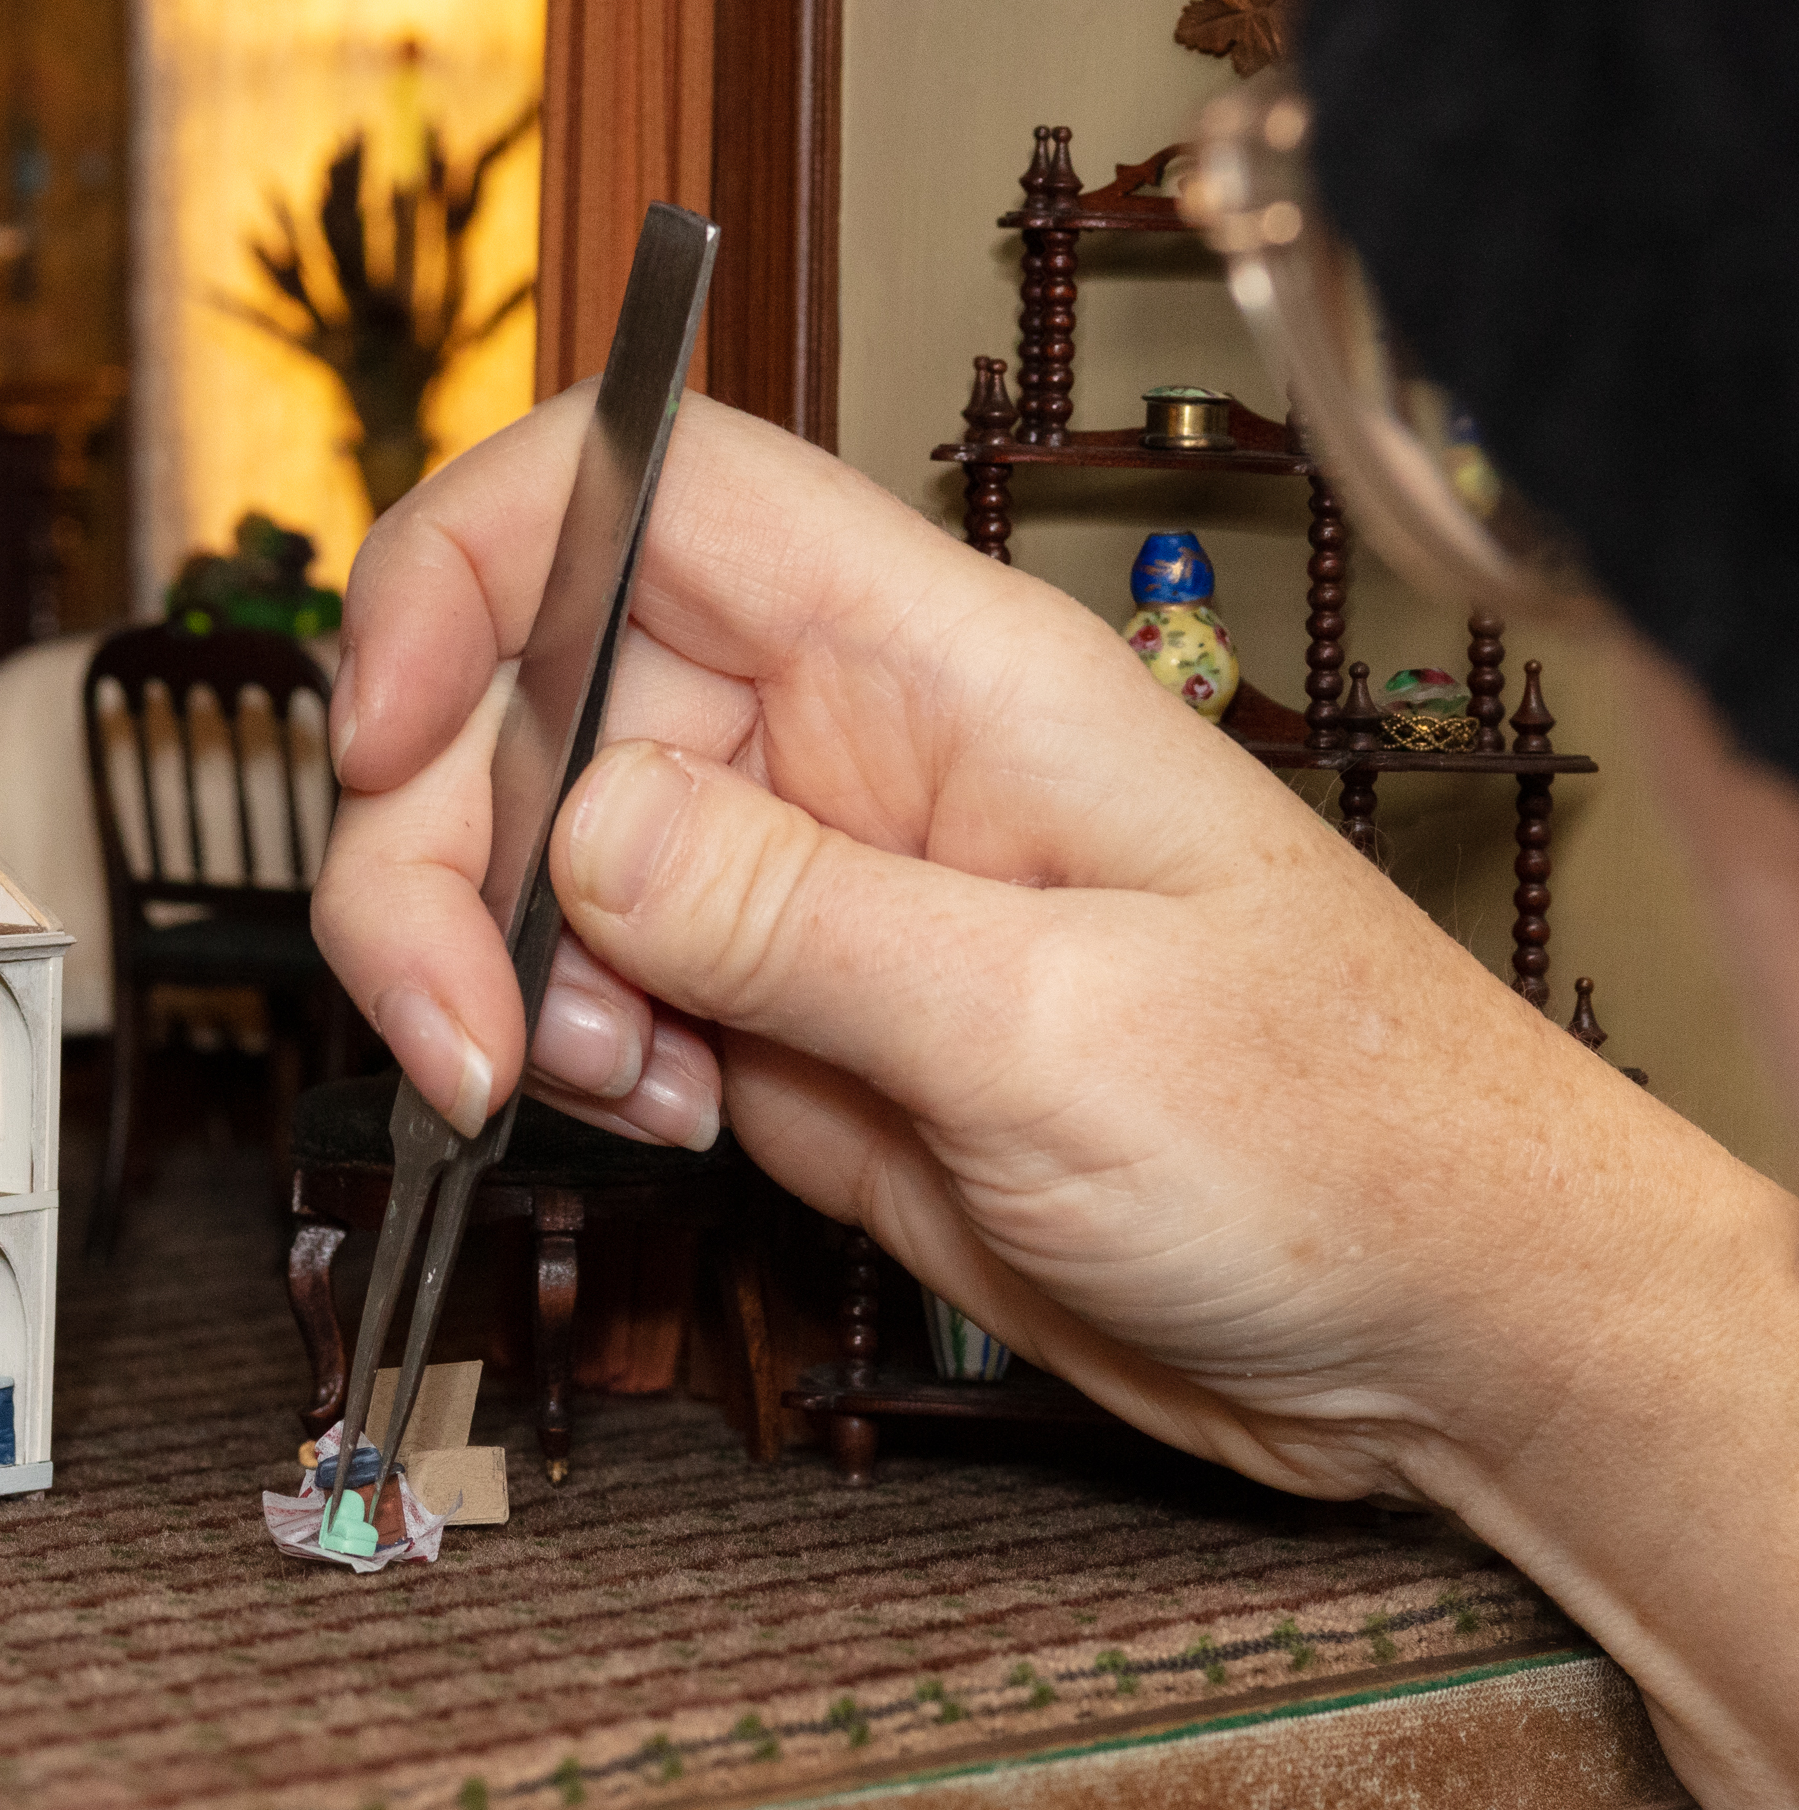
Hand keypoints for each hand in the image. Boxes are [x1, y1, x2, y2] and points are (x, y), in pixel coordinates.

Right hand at [314, 385, 1733, 1506]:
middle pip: (530, 688)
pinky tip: (669, 1120)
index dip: (470, 562)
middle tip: (456, 1029)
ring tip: (610, 1088)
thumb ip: (799, 914)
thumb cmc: (1335, 1137)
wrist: (1428, 1323)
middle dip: (438, 848)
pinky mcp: (785, 1014)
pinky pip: (592, 988)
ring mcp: (804, 881)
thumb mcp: (1060, 1026)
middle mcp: (843, 744)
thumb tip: (577, 815)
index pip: (642, 487)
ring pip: (533, 849)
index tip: (381, 729)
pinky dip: (567, 1055)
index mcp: (930, 661)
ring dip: (493, 969)